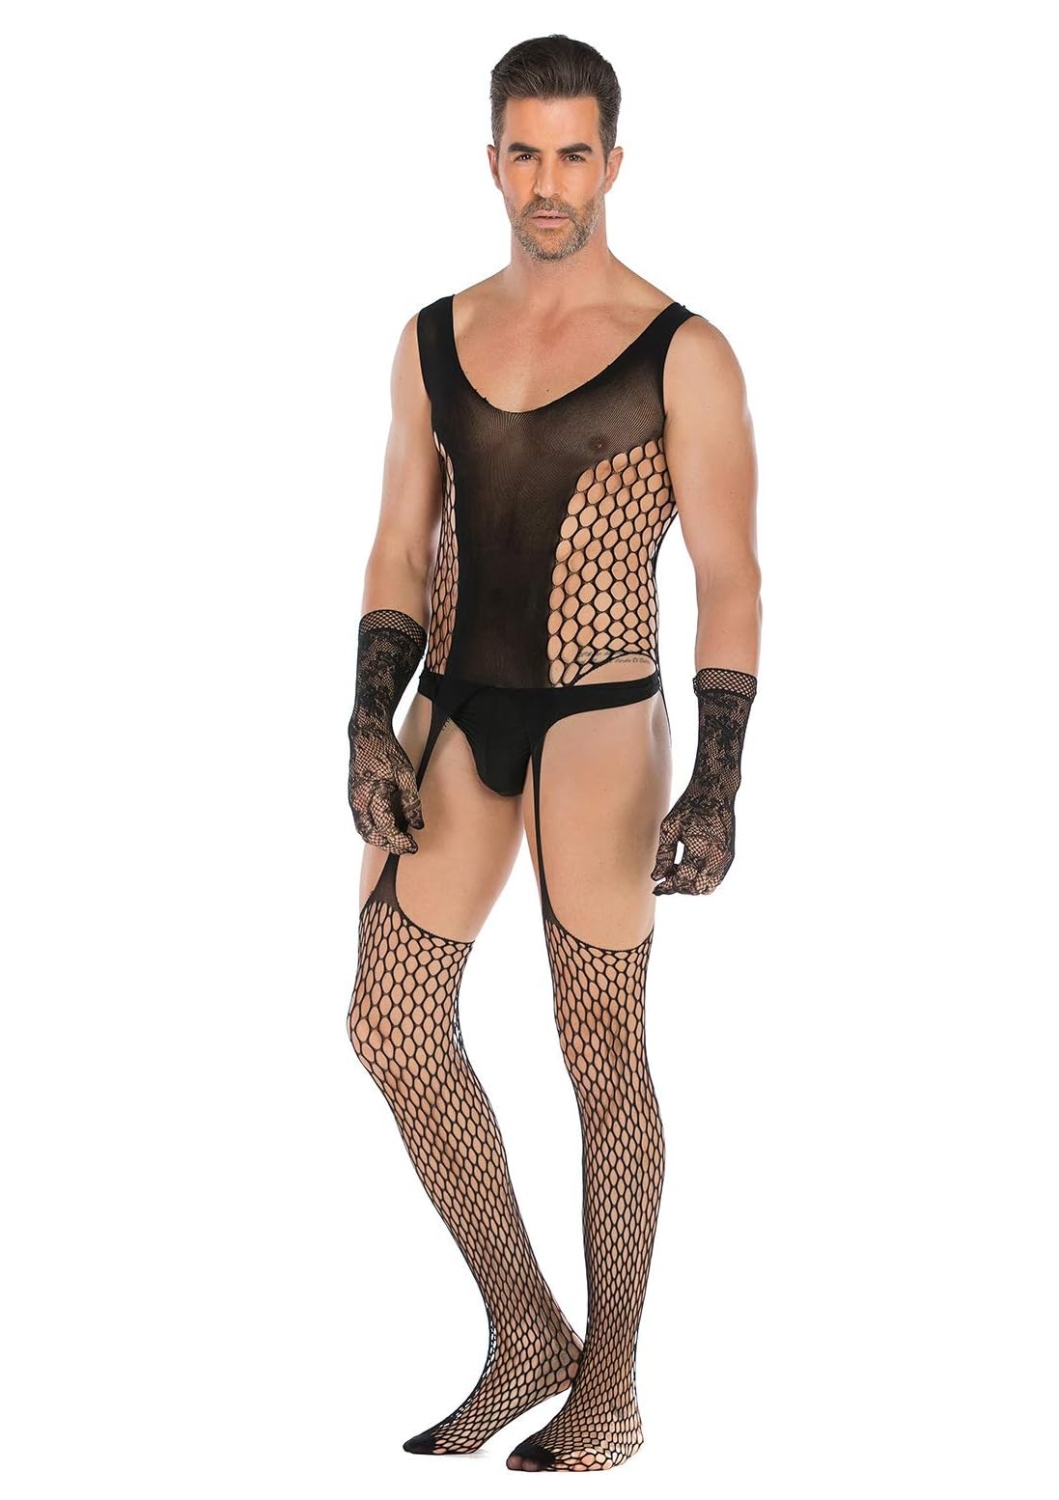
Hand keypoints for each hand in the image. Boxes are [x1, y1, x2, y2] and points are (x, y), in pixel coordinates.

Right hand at [348, 720, 424, 854]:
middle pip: (371, 835)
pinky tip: (387, 828)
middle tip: (407, 848)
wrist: (366, 734)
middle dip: (389, 845)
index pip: (386, 828)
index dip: (400, 841)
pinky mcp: (353, 797)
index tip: (413, 847)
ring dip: (379, 839)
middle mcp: (358, 801)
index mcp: (372, 795)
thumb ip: (411, 801)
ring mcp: (353, 800)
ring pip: (363, 830)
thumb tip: (418, 824)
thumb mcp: (405, 773)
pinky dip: (373, 830)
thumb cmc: (387, 751)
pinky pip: (361, 821)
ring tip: (398, 841)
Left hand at [651, 784, 735, 895]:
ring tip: (677, 872)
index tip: (656, 888)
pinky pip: (716, 879)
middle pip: (697, 888)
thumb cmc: (690, 806)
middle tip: (665, 880)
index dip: (669, 886)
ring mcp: (726, 858)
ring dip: (692, 886)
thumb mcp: (670, 827)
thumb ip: (664, 854)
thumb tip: (657, 877)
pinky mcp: (730, 856)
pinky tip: (689, 867)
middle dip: (680, 888)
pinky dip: (702, 879)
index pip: (684, 879)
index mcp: (701, 847)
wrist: (716, 792)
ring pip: (709, 887)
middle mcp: (718, 856)